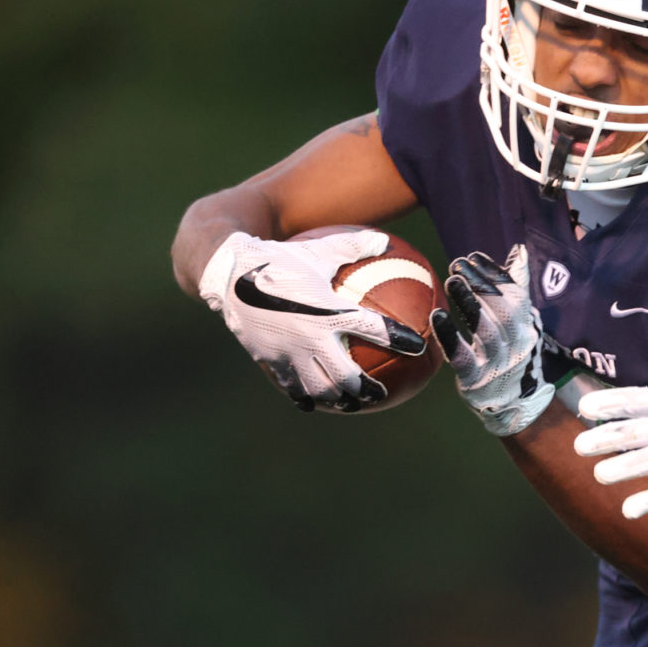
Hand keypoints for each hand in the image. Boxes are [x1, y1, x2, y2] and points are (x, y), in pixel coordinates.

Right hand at [197, 229, 427, 411]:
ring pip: (318, 388)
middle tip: (382, 393)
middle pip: (347, 375)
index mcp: (329, 311)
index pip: (374, 328)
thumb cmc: (279, 257)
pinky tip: (313, 402)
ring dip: (338, 399)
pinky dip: (305, 396)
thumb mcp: (320, 249)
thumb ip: (354, 246)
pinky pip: (290, 386)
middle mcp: (311, 337)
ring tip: (351, 405)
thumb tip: (384, 241)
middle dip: (367, 388)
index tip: (420, 347)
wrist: (228, 272)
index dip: (400, 339)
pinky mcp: (269, 360)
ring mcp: (289, 353)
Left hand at [430, 245, 553, 436]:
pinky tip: (437, 316)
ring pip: (486, 331)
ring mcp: (498, 363)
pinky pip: (462, 356)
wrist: (515, 405)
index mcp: (527, 327)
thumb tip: (520, 251)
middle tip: (458, 264)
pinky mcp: (477, 380)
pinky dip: (450, 336)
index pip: (515, 296)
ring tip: (451, 280)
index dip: (495, 274)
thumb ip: (517, 289)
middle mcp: (517, 344)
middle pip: (503, 311)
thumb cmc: (512, 355)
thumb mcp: (521, 323)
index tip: (474, 256)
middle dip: (481, 285)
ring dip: (468, 303)